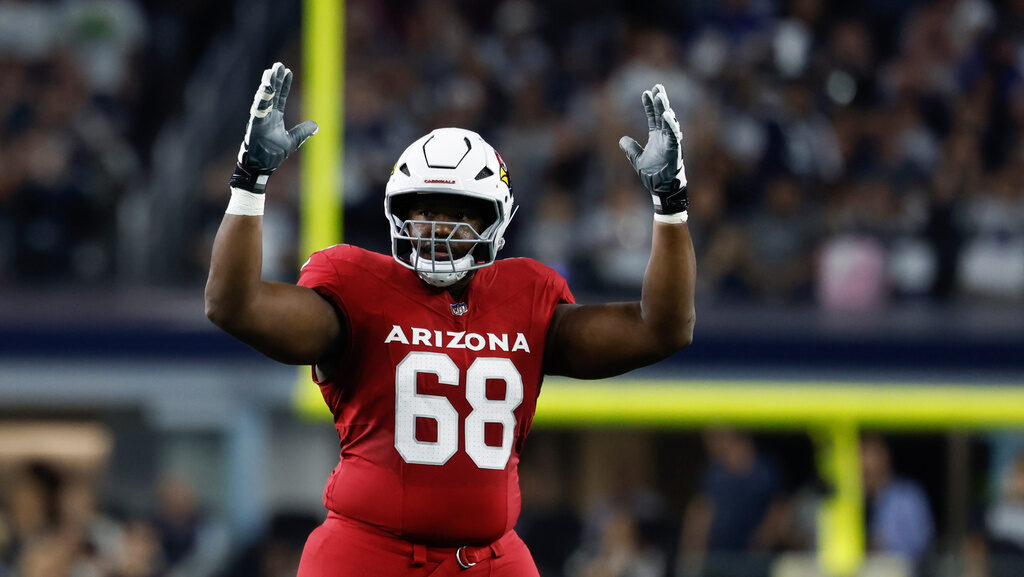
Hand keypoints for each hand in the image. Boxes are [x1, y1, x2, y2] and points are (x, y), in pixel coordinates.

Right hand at [230, 62, 317, 192]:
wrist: (262, 167)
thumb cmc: (273, 154)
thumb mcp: (293, 141)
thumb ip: (303, 132)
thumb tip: (316, 125)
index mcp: (274, 117)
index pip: (280, 97)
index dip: (284, 84)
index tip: (288, 71)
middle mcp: (266, 115)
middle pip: (271, 93)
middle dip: (275, 79)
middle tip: (278, 65)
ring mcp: (260, 119)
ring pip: (264, 98)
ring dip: (267, 85)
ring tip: (270, 71)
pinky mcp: (255, 125)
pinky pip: (258, 110)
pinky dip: (261, 99)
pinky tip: (264, 88)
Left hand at [618, 84, 688, 216]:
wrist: (660, 188)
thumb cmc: (653, 174)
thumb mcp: (636, 159)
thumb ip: (631, 148)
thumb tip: (621, 140)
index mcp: (656, 137)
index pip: (653, 117)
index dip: (649, 105)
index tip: (646, 92)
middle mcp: (665, 137)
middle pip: (662, 114)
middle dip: (660, 100)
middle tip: (658, 86)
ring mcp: (671, 142)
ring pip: (669, 122)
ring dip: (665, 109)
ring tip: (661, 96)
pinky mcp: (675, 149)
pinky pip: (674, 135)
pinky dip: (671, 125)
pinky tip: (666, 115)